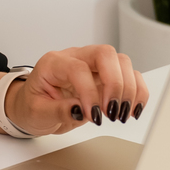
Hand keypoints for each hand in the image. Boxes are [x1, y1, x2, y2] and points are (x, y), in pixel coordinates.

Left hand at [6, 46, 148, 137]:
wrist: (33, 106)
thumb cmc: (32, 105)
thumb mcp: (37, 112)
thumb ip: (58, 111)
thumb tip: (81, 110)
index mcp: (53, 63)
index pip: (78, 68)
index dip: (89, 92)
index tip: (94, 115)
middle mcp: (76, 58)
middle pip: (105, 54)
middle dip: (115, 83)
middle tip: (112, 111)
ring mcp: (93, 65)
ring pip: (122, 62)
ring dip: (128, 89)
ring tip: (121, 114)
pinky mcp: (106, 77)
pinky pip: (130, 75)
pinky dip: (137, 91)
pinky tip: (132, 109)